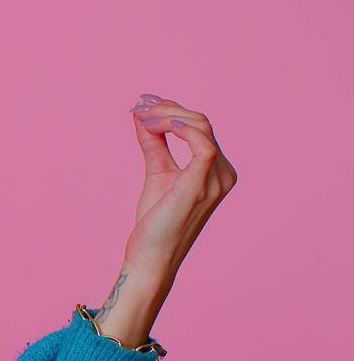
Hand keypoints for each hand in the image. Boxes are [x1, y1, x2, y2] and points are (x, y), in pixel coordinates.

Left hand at [124, 93, 237, 278]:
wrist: (150, 256)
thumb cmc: (155, 222)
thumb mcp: (156, 172)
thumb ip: (153, 144)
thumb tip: (142, 116)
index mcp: (216, 170)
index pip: (200, 127)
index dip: (172, 109)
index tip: (143, 103)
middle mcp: (223, 173)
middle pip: (200, 123)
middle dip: (167, 108)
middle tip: (137, 106)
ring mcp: (217, 180)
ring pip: (200, 127)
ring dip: (167, 116)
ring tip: (140, 115)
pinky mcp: (202, 186)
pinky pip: (202, 145)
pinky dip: (182, 129)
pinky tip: (158, 125)